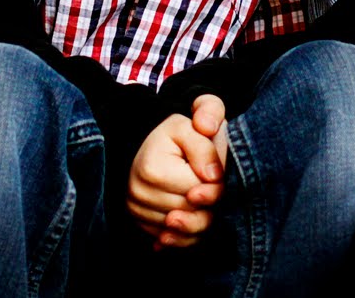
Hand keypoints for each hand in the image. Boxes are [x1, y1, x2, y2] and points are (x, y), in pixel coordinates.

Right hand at [127, 94, 228, 248]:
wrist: (159, 140)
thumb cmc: (185, 128)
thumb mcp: (200, 113)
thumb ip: (210, 122)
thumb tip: (213, 174)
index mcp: (152, 168)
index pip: (198, 190)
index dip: (216, 185)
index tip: (218, 173)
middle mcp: (138, 193)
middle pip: (190, 214)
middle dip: (209, 203)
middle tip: (212, 186)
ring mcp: (136, 210)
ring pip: (182, 231)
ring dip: (200, 219)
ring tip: (203, 197)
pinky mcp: (140, 222)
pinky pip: (172, 240)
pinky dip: (188, 233)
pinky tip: (194, 215)